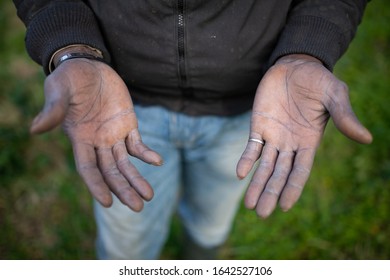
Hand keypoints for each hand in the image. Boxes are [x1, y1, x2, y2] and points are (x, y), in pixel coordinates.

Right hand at [31, 58, 162, 211]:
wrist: (88, 66)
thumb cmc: (69, 78)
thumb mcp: (59, 90)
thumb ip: (53, 110)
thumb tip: (35, 129)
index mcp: (79, 138)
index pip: (88, 168)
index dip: (96, 185)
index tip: (107, 203)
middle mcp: (97, 142)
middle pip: (111, 172)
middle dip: (123, 189)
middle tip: (138, 207)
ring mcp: (114, 135)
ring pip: (126, 163)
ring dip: (136, 179)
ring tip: (148, 196)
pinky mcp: (128, 124)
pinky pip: (138, 144)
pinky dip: (147, 154)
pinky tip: (158, 161)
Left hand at [236, 54, 371, 218]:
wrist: (295, 65)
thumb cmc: (318, 81)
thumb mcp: (335, 95)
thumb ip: (344, 116)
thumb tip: (366, 139)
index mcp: (309, 142)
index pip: (300, 171)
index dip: (292, 188)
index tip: (285, 207)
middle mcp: (290, 144)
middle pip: (279, 174)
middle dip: (271, 193)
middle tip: (262, 214)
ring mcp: (273, 136)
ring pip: (263, 166)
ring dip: (256, 184)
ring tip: (250, 204)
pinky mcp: (258, 126)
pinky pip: (251, 147)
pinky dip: (245, 160)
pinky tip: (239, 173)